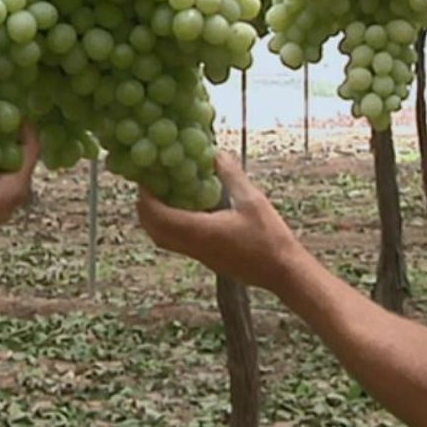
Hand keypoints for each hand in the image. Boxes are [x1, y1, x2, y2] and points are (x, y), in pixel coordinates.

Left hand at [136, 153, 301, 293]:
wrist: (281, 271)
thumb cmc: (269, 237)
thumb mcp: (252, 199)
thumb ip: (231, 175)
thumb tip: (215, 154)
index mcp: (200, 231)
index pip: (159, 215)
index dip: (147, 197)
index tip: (144, 178)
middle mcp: (193, 246)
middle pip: (154, 230)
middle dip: (146, 207)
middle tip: (149, 184)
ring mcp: (198, 255)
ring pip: (163, 239)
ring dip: (156, 218)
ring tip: (163, 194)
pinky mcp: (206, 259)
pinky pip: (176, 242)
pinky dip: (169, 226)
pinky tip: (185, 209)